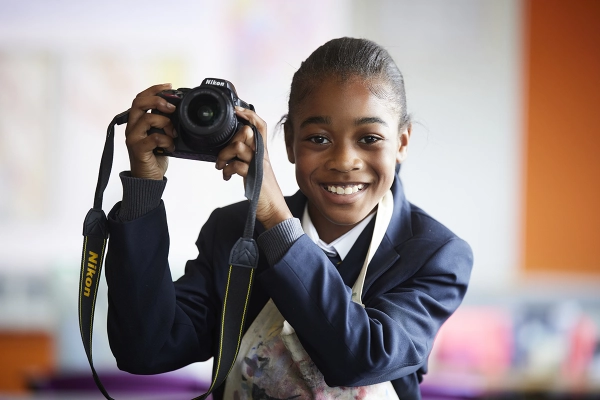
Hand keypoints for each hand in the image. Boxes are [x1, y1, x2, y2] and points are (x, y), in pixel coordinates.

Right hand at [125, 84, 177, 179]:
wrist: (149, 178)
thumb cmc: (156, 156)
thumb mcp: (161, 134)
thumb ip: (164, 122)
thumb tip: (176, 108)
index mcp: (137, 121)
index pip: (140, 98)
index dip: (154, 89)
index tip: (169, 86)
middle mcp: (132, 127)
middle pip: (139, 103)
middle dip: (157, 101)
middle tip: (172, 108)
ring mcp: (133, 138)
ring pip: (147, 119)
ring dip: (166, 123)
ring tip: (173, 134)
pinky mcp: (138, 149)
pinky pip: (154, 138)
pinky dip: (166, 140)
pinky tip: (171, 146)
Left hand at [215, 107, 292, 229]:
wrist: (274, 210)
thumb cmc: (263, 192)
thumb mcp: (255, 170)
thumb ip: (246, 158)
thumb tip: (230, 151)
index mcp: (263, 153)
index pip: (260, 126)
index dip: (249, 114)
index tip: (237, 110)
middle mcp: (262, 156)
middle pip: (247, 132)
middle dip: (230, 140)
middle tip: (224, 154)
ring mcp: (259, 165)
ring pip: (239, 146)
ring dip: (223, 155)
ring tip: (221, 166)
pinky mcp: (254, 177)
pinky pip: (237, 165)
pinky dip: (226, 170)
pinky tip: (226, 176)